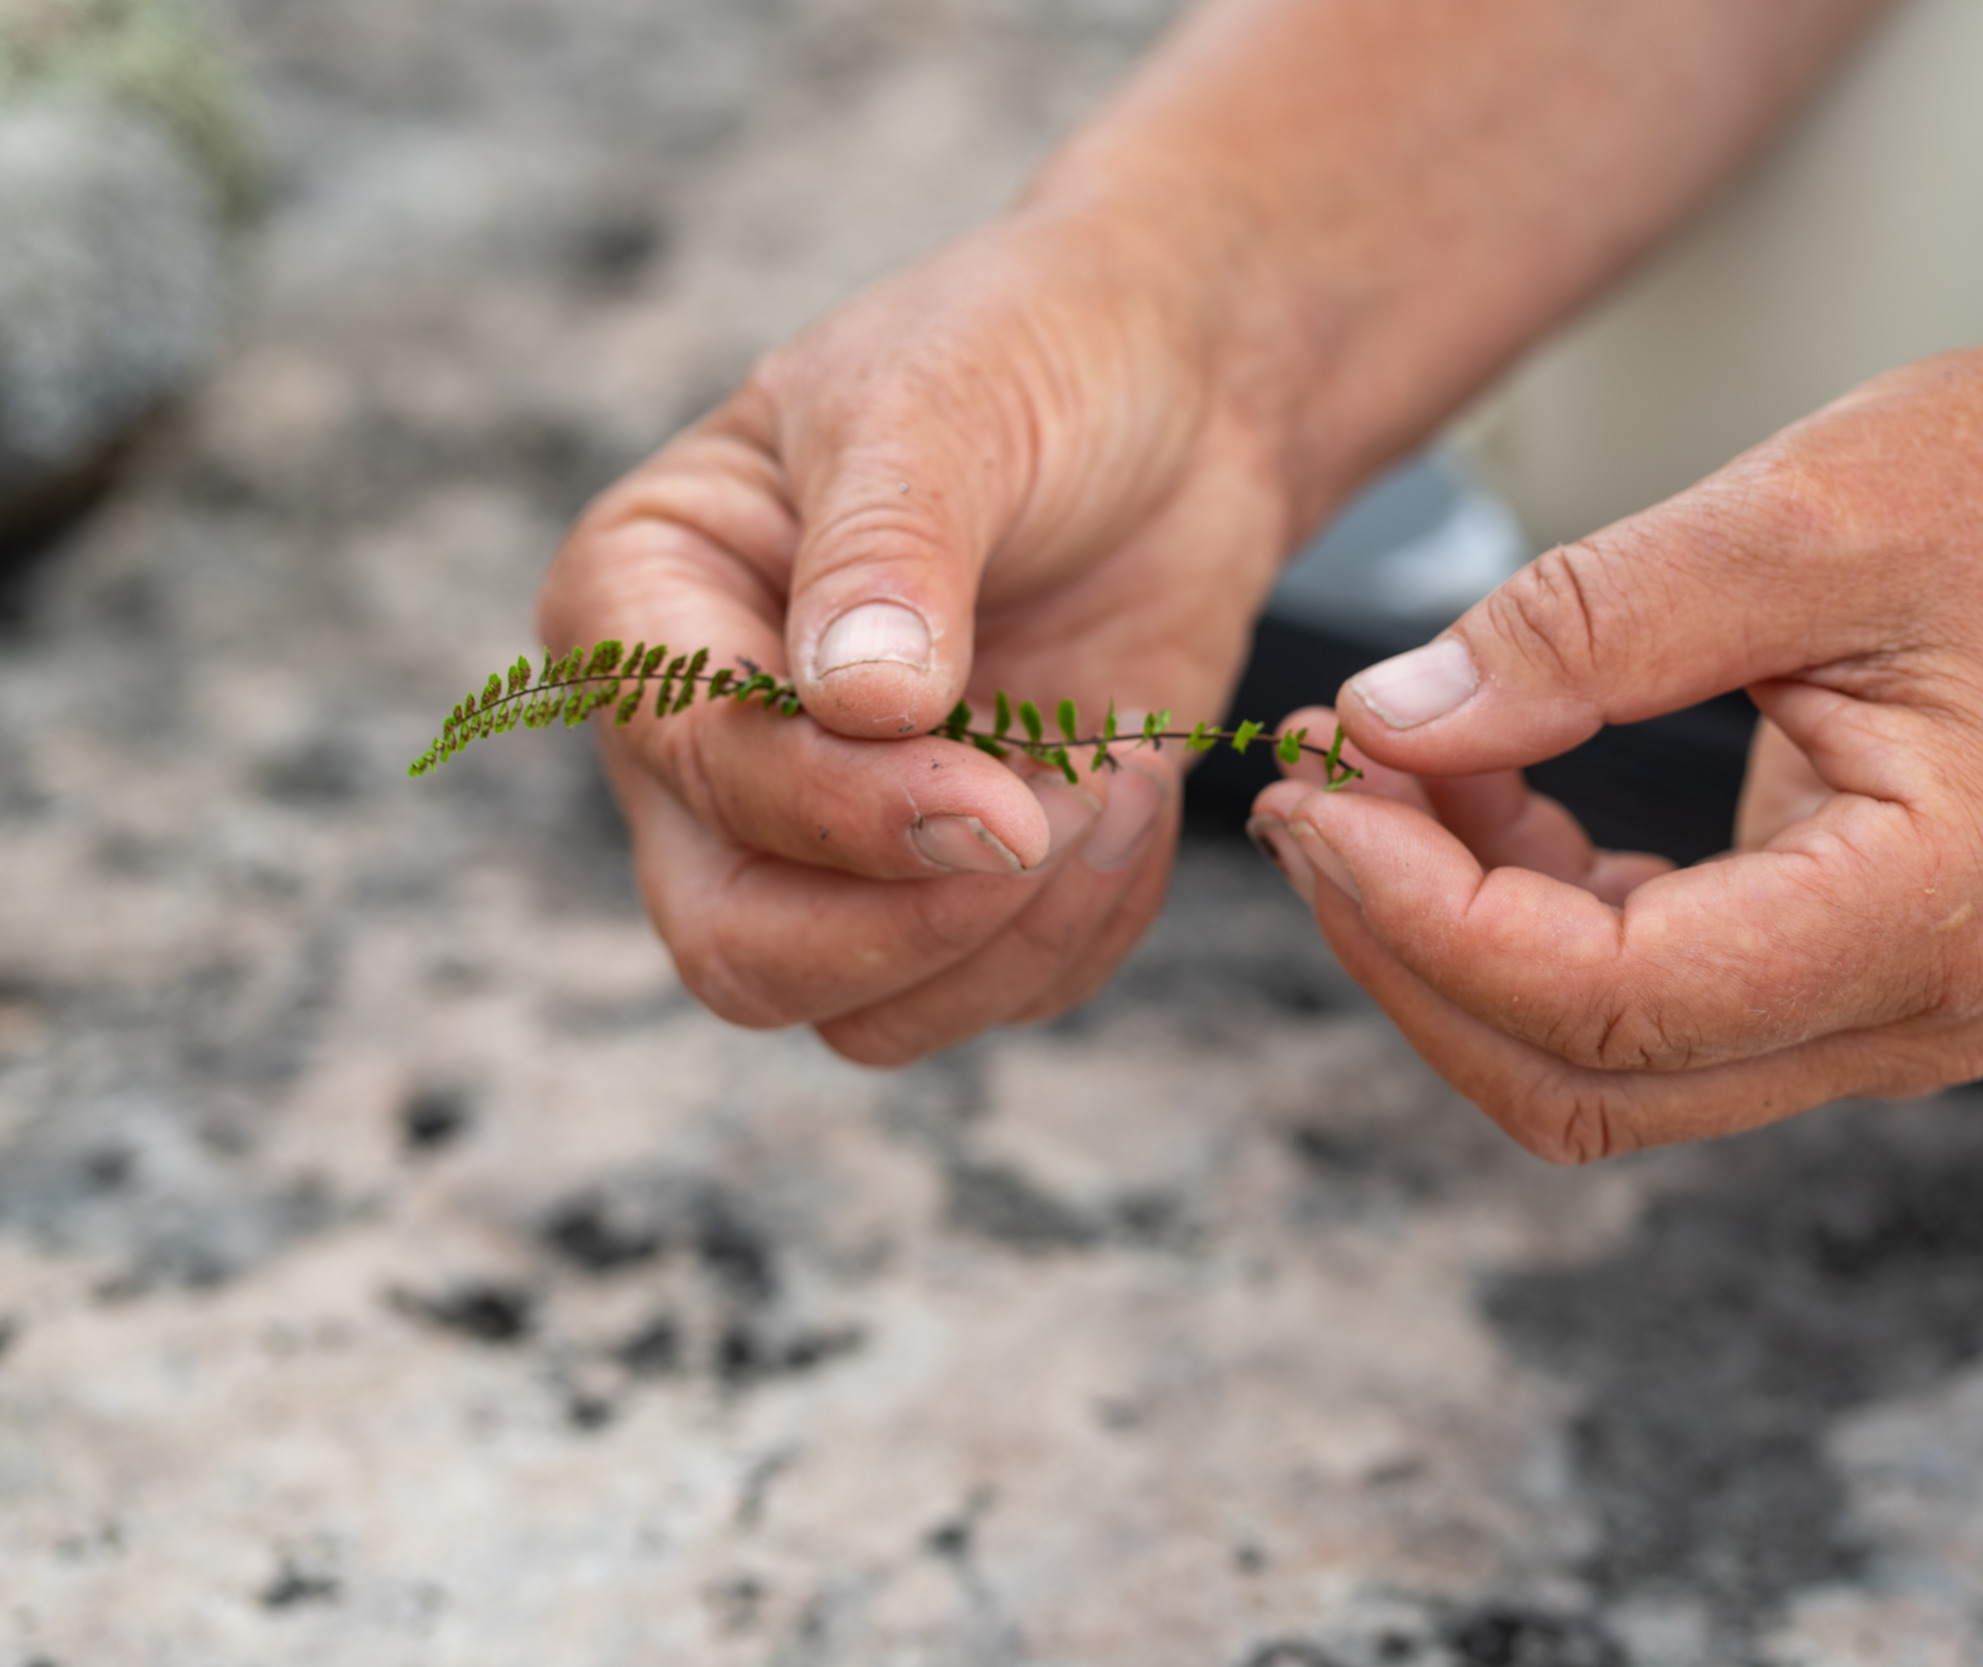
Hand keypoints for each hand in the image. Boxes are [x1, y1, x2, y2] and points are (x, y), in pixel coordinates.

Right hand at [538, 205, 1289, 1063]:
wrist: (1182, 389)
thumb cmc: (1031, 357)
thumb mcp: (941, 409)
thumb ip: (886, 551)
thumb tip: (856, 710)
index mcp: (644, 607)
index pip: (692, 774)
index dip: (838, 809)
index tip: (997, 784)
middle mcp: (709, 748)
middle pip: (737, 950)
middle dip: (911, 926)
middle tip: (1052, 828)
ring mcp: (830, 832)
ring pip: (863, 1009)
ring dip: (1013, 938)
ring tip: (1114, 786)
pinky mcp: (954, 878)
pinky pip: (991, 993)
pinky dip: (1080, 932)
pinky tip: (1134, 795)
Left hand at [1251, 321, 1982, 1159]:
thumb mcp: (1789, 516)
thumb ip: (1579, 630)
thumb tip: (1386, 722)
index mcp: (1930, 911)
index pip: (1615, 1002)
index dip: (1428, 916)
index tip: (1323, 787)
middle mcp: (1914, 1011)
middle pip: (1580, 1076)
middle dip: (1409, 947)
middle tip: (1309, 790)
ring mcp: (1875, 1017)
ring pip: (1586, 1065)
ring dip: (1446, 940)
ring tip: (1367, 777)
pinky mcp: (1827, 984)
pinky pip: (1624, 1008)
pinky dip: (1513, 920)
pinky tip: (1462, 795)